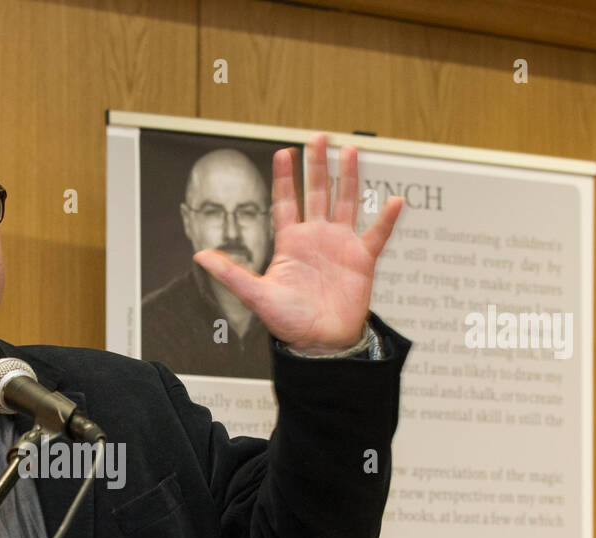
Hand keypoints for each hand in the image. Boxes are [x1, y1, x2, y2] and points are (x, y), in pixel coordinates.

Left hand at [192, 133, 402, 353]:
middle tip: (319, 136)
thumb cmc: (289, 323)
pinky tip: (394, 200)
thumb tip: (200, 255)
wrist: (320, 343)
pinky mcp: (362, 259)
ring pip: (346, 202)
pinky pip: (377, 234)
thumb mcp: (256, 295)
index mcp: (291, 243)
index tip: (284, 152)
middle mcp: (316, 238)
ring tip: (351, 150)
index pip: (286, 202)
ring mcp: (340, 245)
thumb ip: (230, 273)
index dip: (285, 177)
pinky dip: (387, 218)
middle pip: (317, 192)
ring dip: (349, 177)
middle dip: (317, 164)